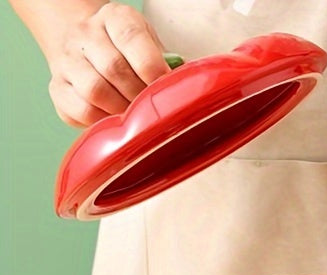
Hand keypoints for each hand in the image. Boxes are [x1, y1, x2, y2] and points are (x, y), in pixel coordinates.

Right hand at [45, 2, 167, 126]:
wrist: (86, 48)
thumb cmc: (130, 54)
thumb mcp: (151, 46)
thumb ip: (167, 64)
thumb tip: (186, 87)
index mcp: (115, 18)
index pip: (131, 38)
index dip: (152, 68)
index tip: (164, 87)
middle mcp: (86, 34)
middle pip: (114, 68)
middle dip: (139, 95)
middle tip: (151, 108)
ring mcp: (68, 60)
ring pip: (95, 91)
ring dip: (121, 110)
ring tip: (134, 115)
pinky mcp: (58, 88)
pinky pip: (81, 111)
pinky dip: (102, 122)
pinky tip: (114, 119)